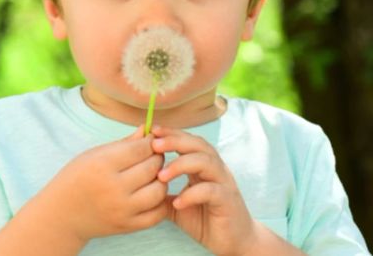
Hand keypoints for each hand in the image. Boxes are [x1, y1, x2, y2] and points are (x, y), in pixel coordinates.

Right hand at [38, 125, 168, 242]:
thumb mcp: (93, 155)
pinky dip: (160, 202)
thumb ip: (123, 144)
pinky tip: (151, 194)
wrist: (61, 215)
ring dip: (161, 180)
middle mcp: (113, 188)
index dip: (149, 142)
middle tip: (153, 156)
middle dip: (157, 158)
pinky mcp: (127, 226)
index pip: (141, 148)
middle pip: (152, 167)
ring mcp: (122, 209)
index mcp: (102, 165)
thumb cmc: (76, 178)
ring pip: (159, 190)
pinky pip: (158, 213)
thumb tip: (148, 129)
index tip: (148, 141)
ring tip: (153, 175)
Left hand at [151, 125, 259, 255]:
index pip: (188, 142)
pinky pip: (211, 190)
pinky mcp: (227, 200)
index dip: (172, 134)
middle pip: (198, 145)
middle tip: (154, 144)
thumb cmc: (205, 220)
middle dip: (175, 141)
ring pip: (206, 162)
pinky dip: (192, 194)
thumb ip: (162, 193)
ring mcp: (224, 183)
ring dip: (181, 165)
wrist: (234, 240)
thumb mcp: (178, 204)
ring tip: (161, 176)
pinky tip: (177, 202)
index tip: (151, 131)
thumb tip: (138, 183)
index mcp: (203, 167)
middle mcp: (215, 169)